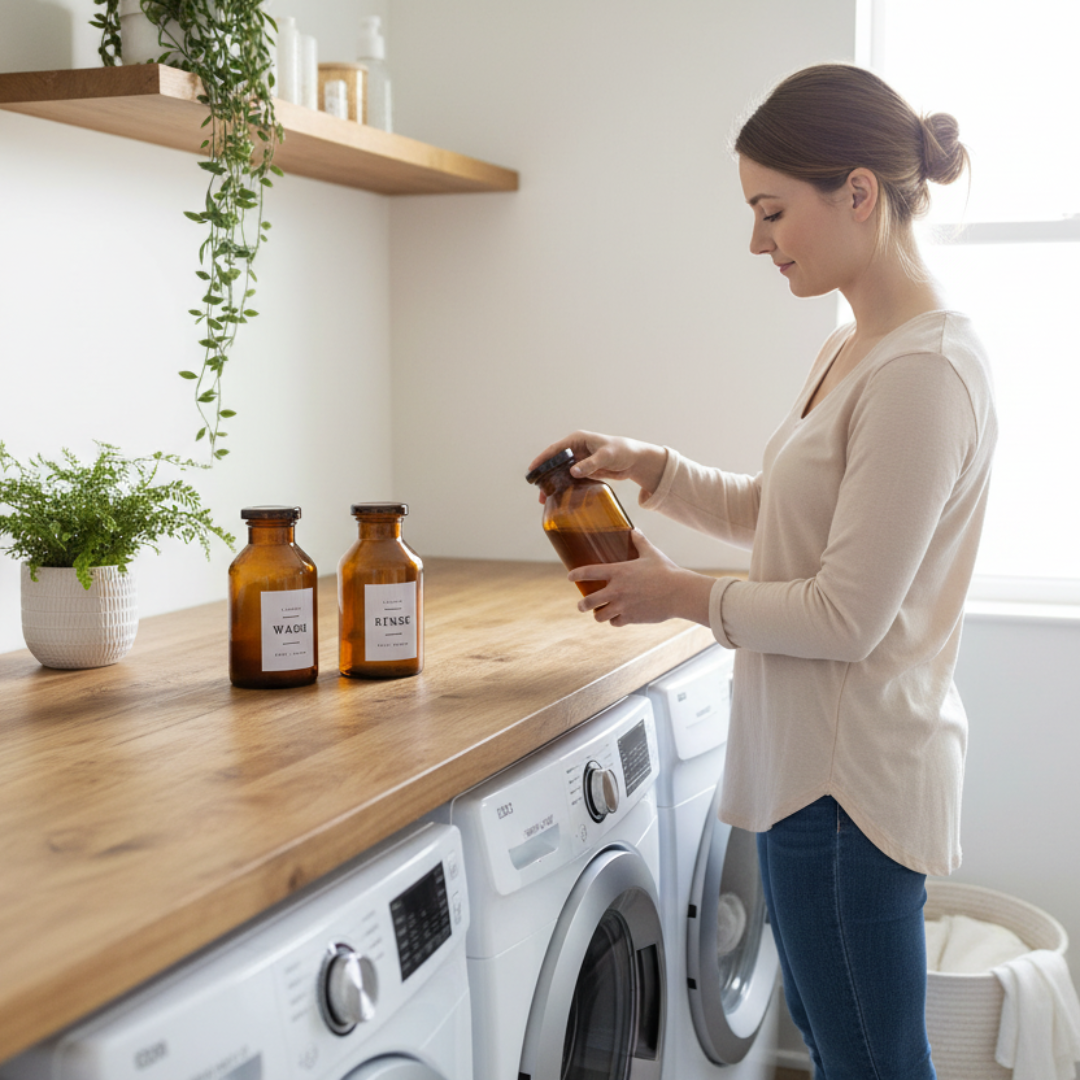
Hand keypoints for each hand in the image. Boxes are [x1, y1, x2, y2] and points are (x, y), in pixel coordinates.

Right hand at [527, 431, 666, 500]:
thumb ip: (590, 464)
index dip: (542, 459)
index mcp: (577, 440)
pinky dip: (564, 487)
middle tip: (539, 491)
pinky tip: (559, 498)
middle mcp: (575, 449)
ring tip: (545, 498)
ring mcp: (578, 460)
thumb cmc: (621, 451)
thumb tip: (572, 472)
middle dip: (545, 476)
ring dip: (553, 484)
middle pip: (554, 463)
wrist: (634, 460)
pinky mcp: (583, 470)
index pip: (555, 449)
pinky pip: (569, 479)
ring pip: (560, 473)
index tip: (532, 470)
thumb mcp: (606, 457)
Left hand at [570, 530, 713, 627]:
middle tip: (582, 604)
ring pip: (600, 616)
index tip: (570, 576)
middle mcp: (617, 590)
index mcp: (618, 572)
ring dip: (598, 614)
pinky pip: (615, 623)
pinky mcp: (632, 618)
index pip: (589, 572)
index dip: (576, 574)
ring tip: (599, 612)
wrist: (679, 593)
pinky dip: (615, 620)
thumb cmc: (666, 571)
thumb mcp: (651, 553)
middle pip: (588, 601)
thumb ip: (640, 541)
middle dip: (582, 604)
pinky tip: (616, 618)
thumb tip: (634, 530)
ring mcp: (623, 606)